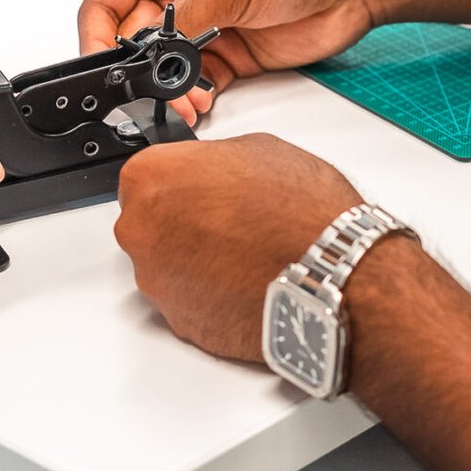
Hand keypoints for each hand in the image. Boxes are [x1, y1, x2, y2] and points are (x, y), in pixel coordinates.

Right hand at [79, 0, 378, 118]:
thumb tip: (147, 60)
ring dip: (166, 89)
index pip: (104, 2)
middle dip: (138, 71)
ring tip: (182, 100)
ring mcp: (201, 21)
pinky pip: (194, 82)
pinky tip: (199, 102)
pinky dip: (193, 97)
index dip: (96, 38)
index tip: (102, 70)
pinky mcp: (227, 51)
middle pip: (131, 41)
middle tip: (148, 93)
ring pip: (161, 68)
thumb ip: (178, 25)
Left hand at [114, 133, 359, 359]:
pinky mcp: (181, 322)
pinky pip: (189, 301)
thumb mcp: (257, 149)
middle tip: (229, 221)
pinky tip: (245, 281)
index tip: (201, 189)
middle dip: (182, 222)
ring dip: (195, 260)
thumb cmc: (300, 211)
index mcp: (151, 179)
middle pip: (150, 223)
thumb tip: (210, 172)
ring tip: (245, 254)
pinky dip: (211, 294)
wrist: (330, 272)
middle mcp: (141, 232)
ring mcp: (157, 282)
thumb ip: (213, 161)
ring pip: (167, 265)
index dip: (181, 182)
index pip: (147, 176)